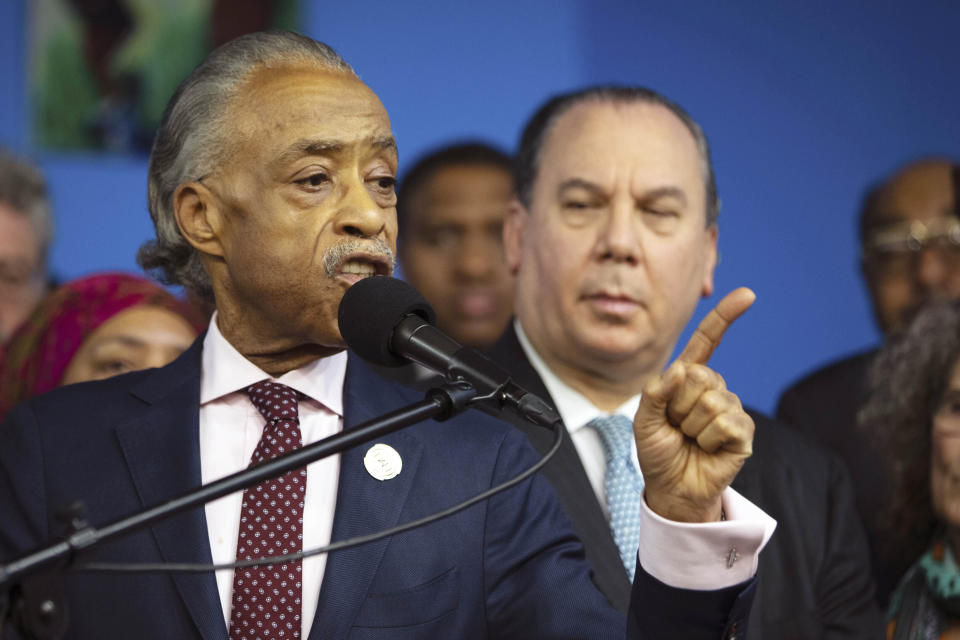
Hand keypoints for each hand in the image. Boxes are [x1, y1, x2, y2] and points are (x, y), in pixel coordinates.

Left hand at [634, 288, 755, 522]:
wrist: (671, 488)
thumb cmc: (657, 451)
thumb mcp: (643, 419)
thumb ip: (655, 391)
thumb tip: (682, 371)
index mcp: (688, 378)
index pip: (708, 341)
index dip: (725, 316)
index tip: (748, 295)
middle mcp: (713, 388)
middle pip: (699, 376)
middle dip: (678, 406)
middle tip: (676, 427)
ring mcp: (730, 408)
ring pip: (710, 402)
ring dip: (690, 426)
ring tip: (689, 439)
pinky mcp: (743, 431)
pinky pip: (724, 422)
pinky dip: (706, 439)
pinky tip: (706, 449)